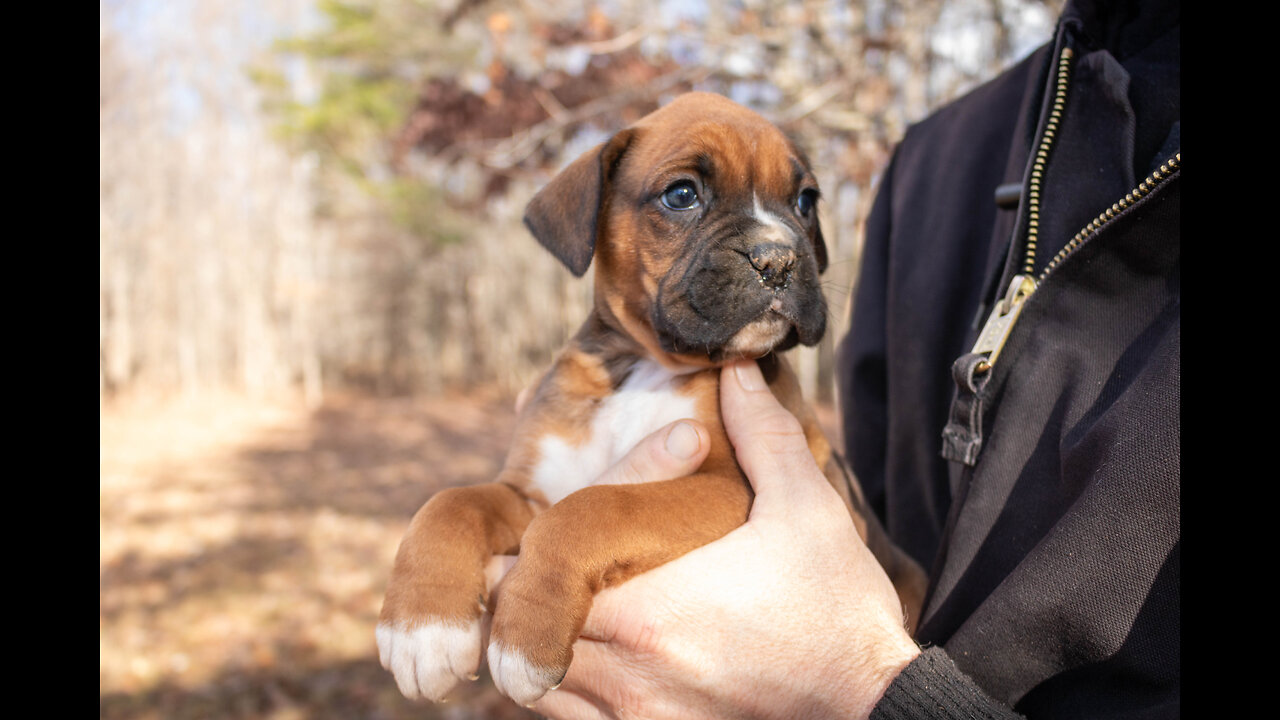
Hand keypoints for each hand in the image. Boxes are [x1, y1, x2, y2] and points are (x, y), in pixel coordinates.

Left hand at [497, 360, 919, 718]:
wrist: (872, 708)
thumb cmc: (837, 609)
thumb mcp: (807, 511)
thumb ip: (762, 435)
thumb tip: (735, 366)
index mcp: (647, 608)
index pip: (531, 580)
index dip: (522, 551)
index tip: (538, 530)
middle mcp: (626, 674)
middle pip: (513, 635)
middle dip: (519, 594)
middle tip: (538, 561)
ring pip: (532, 688)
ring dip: (534, 644)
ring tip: (558, 605)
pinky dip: (565, 690)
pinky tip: (596, 655)